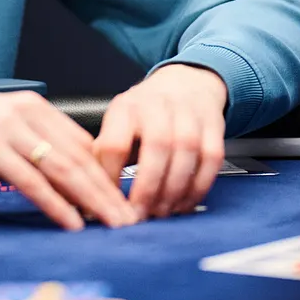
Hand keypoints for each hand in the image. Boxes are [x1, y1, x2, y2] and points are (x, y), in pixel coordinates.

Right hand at [0, 93, 138, 230]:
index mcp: (33, 105)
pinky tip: (74, 223)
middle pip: (78, 156)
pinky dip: (57, 204)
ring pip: (63, 168)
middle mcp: (26, 111)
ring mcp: (8, 127)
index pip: (81, 142)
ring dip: (92, 201)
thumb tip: (66, 177)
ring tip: (113, 225)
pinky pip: (32, 181)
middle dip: (108, 191)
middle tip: (131, 219)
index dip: (106, 173)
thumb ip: (31, 145)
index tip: (124, 200)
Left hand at [94, 64, 226, 218]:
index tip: (108, 203)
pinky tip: (183, 203)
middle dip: (148, 188)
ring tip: (161, 212)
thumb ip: (103, 154)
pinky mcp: (213, 125)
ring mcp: (189, 113)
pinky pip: (210, 159)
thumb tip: (86, 194)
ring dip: (174, 190)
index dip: (110, 178)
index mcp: (126, 107)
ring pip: (186, 152)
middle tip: (139, 215)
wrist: (186, 84)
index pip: (114, 143)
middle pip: (157, 146)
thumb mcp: (117, 124)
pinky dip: (198, 187)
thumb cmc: (145, 113)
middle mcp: (158, 106)